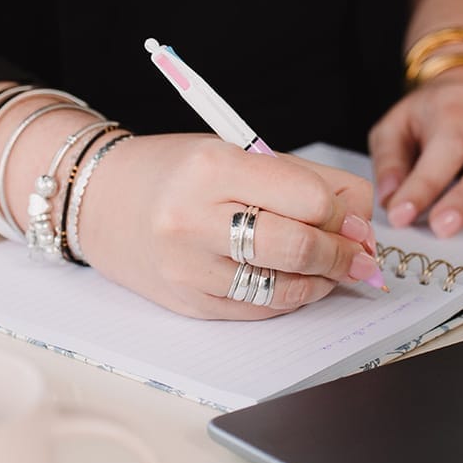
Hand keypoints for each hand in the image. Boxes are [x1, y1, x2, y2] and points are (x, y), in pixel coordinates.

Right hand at [75, 134, 380, 318]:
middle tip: (360, 255)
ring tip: (331, 269)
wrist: (99, 200)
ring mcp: (188, 268)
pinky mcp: (188, 303)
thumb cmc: (175, 171)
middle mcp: (194, 220)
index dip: (342, 213)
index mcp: (211, 168)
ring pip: (284, 288)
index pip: (307, 199)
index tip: (354, 219)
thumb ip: (303, 180)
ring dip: (321, 282)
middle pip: (299, 247)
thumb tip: (362, 220)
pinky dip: (289, 297)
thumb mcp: (236, 152)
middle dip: (342, 255)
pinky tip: (296, 281)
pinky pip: (258, 309)